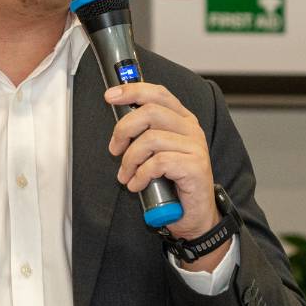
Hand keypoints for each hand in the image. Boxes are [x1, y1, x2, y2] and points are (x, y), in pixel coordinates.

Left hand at [105, 82, 227, 269]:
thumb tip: (119, 124)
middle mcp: (191, 129)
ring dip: (130, 160)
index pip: (158, 93)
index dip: (132, 90)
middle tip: (114, 150)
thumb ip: (145, 133)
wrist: (194, 215)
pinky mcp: (195, 166)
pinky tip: (137, 185)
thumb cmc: (173, 183)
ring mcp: (195, 147)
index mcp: (182, 120)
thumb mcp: (157, 152)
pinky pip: (158, 163)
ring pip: (150, 139)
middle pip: (150, 112)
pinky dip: (140, 175)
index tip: (110, 96)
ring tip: (126, 175)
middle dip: (123, 130)